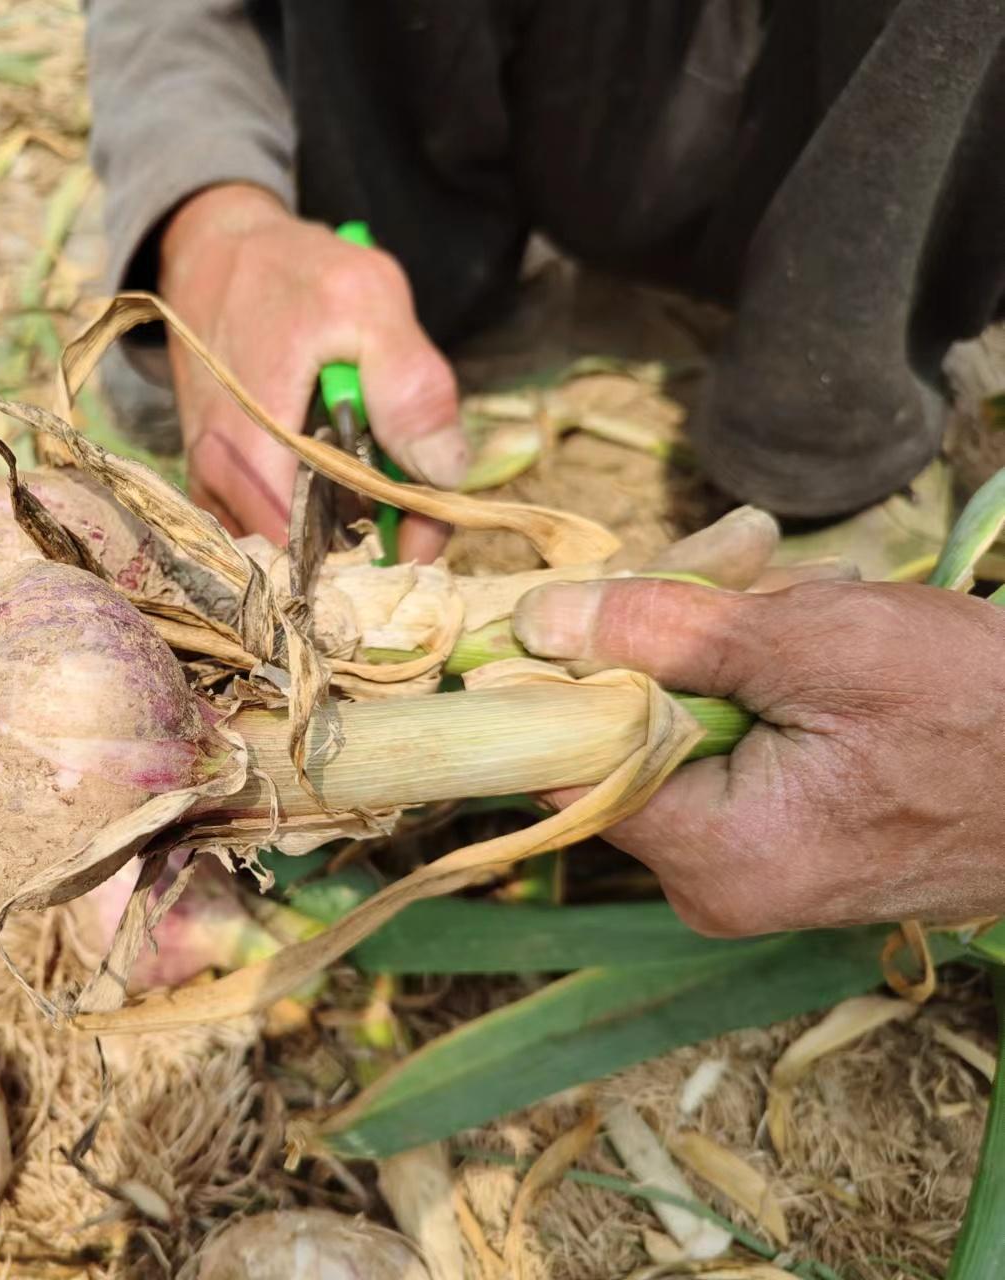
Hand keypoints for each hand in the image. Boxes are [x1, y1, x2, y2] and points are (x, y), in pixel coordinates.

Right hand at [158, 183, 467, 560]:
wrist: (216, 248)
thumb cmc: (292, 270)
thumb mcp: (368, 300)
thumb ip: (410, 384)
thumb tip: (443, 472)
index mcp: (250, 450)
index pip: (312, 554)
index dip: (378, 558)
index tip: (425, 540)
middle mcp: (217, 481)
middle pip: (301, 559)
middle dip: (367, 546)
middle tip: (417, 510)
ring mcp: (211, 484)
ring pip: (286, 545)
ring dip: (343, 530)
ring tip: (384, 485)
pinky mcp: (213, 479)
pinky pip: (269, 523)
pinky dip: (314, 514)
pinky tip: (345, 477)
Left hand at [512, 576, 1004, 934]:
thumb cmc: (982, 712)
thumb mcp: (815, 646)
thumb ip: (663, 633)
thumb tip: (535, 623)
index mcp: (710, 857)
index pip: (565, 764)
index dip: (562, 671)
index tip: (589, 591)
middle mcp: (712, 881)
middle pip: (624, 731)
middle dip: (671, 628)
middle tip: (742, 552)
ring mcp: (748, 864)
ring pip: (680, 720)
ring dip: (727, 636)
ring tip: (813, 586)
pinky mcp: (781, 836)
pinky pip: (728, 738)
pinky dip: (758, 672)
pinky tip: (819, 620)